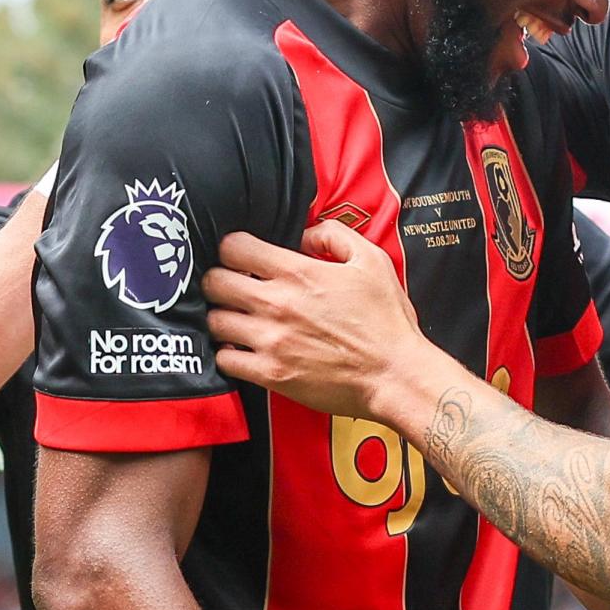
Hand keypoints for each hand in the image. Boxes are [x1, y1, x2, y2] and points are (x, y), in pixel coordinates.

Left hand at [205, 222, 424, 418]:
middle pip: (214, 283)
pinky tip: (243, 349)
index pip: (234, 248)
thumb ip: (333, 236)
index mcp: (298, 273)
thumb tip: (303, 234)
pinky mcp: (271, 374)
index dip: (232, 248)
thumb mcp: (371, 262)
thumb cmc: (387, 322)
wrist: (395, 375)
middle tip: (231, 287)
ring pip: (215, 321)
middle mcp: (277, 305)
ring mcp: (270, 342)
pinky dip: (228, 354)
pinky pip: (226, 360)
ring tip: (237, 319)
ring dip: (222, 317)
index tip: (240, 257)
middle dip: (218, 280)